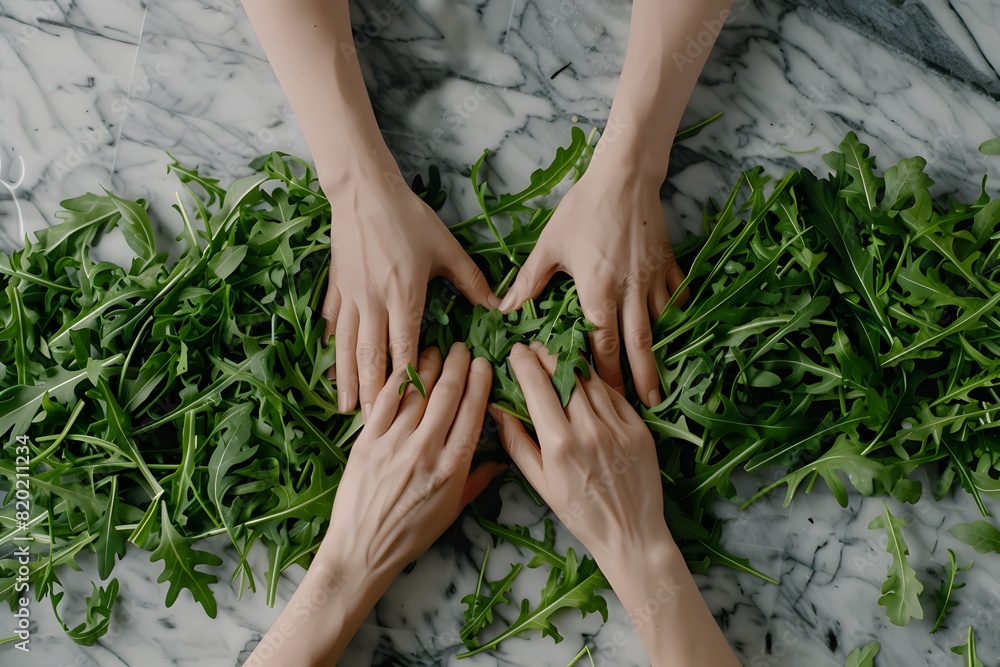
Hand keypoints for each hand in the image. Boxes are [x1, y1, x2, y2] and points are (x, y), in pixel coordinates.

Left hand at [247, 343, 499, 666]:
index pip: (472, 413)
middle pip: (447, 394)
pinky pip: (385, 402)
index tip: (483, 363)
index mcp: (452, 468)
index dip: (479, 382)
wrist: (361, 551)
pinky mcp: (367, 442)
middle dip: (457, 364)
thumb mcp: (451, 512)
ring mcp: (394, 444)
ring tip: (436, 349)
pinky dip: (398, 380)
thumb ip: (476, 481)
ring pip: (417, 392)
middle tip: (461, 347)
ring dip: (429, 365)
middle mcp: (425, 450)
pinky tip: (405, 365)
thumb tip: (500, 460)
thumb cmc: (410, 536)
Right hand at [322, 178, 498, 416]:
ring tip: (346, 408)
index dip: (406, 383)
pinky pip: (334, 323)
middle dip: (372, 394)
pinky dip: (332, 347)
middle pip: (371, 358)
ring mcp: (351, 297)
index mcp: (404, 297)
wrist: (363, 190)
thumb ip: (472, 281)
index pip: (404, 351)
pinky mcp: (337, 287)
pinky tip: (330, 365)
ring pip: (347, 347)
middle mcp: (374, 304)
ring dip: (347, 380)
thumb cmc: (408, 218)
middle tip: (372, 425)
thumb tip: (499, 305)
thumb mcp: (446, 248)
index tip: (409, 411)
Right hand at [492, 343, 739, 666]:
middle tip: (535, 348)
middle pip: (564, 373)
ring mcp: (617, 426)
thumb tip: (497, 408)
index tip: (516, 351)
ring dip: (572, 363)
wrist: (630, 534)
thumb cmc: (580, 513)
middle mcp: (589, 429)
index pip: (536, 385)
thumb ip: (516, 442)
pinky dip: (597, 383)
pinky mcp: (639, 428)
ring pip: (590, 379)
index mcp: (559, 444)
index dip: (524, 362)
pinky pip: (614, 394)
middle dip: (546, 354)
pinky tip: (587, 381)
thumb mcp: (540, 482)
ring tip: (559, 358)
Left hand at [498, 168, 686, 405]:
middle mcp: (629, 290)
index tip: (608, 400)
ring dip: (662, 355)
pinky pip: (678, 297)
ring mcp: (653, 278)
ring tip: (664, 384)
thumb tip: (504, 309)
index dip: (606, 375)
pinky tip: (678, 331)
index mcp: (598, 290)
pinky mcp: (668, 264)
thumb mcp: (549, 245)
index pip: (603, 344)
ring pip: (662, 326)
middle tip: (646, 408)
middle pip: (638, 345)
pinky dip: (679, 315)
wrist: (625, 174)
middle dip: (642, 379)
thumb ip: (529, 282)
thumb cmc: (583, 208)